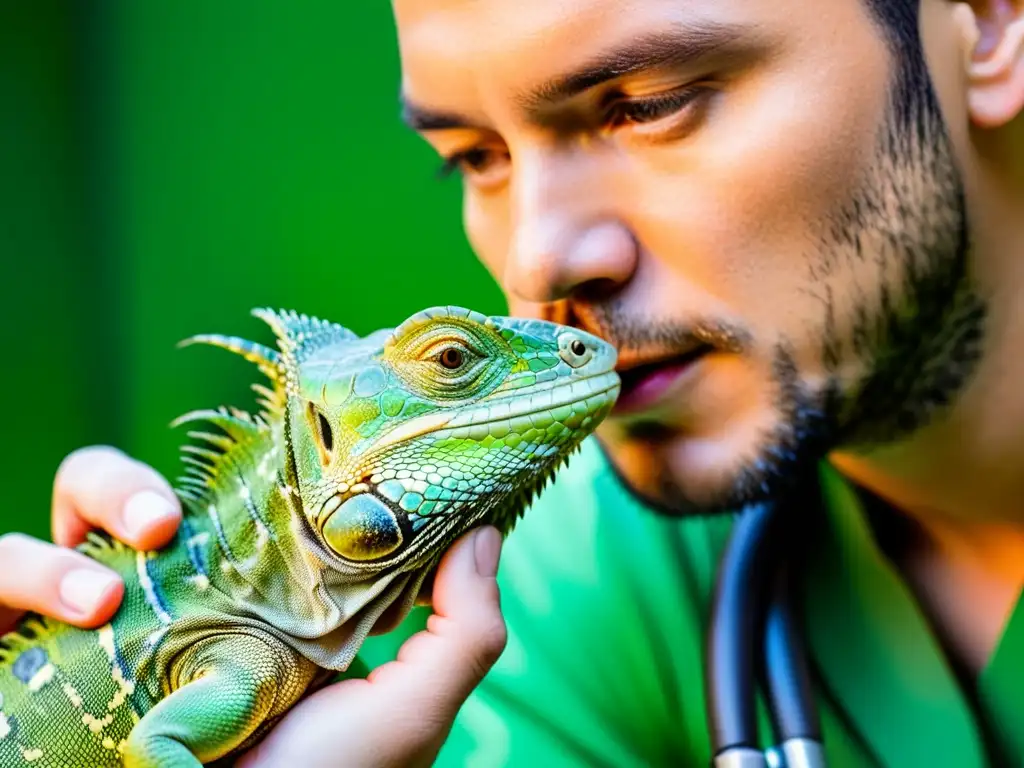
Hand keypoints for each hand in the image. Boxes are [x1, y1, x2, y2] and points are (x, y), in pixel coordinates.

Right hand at [0, 446, 506, 766]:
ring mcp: (105, 623)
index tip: (255, 444)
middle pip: (120, 495)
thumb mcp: (408, 714)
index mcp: (254, 587)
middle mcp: (172, 592)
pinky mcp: (45, 657)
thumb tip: (482, 531)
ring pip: (51, 525)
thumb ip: (463, 628)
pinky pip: (0, 586)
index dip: (231, 461)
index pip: (227, 492)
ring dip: (61, 538)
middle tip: (158, 524)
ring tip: (104, 592)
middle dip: (118, 488)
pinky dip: (24, 581)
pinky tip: (82, 614)